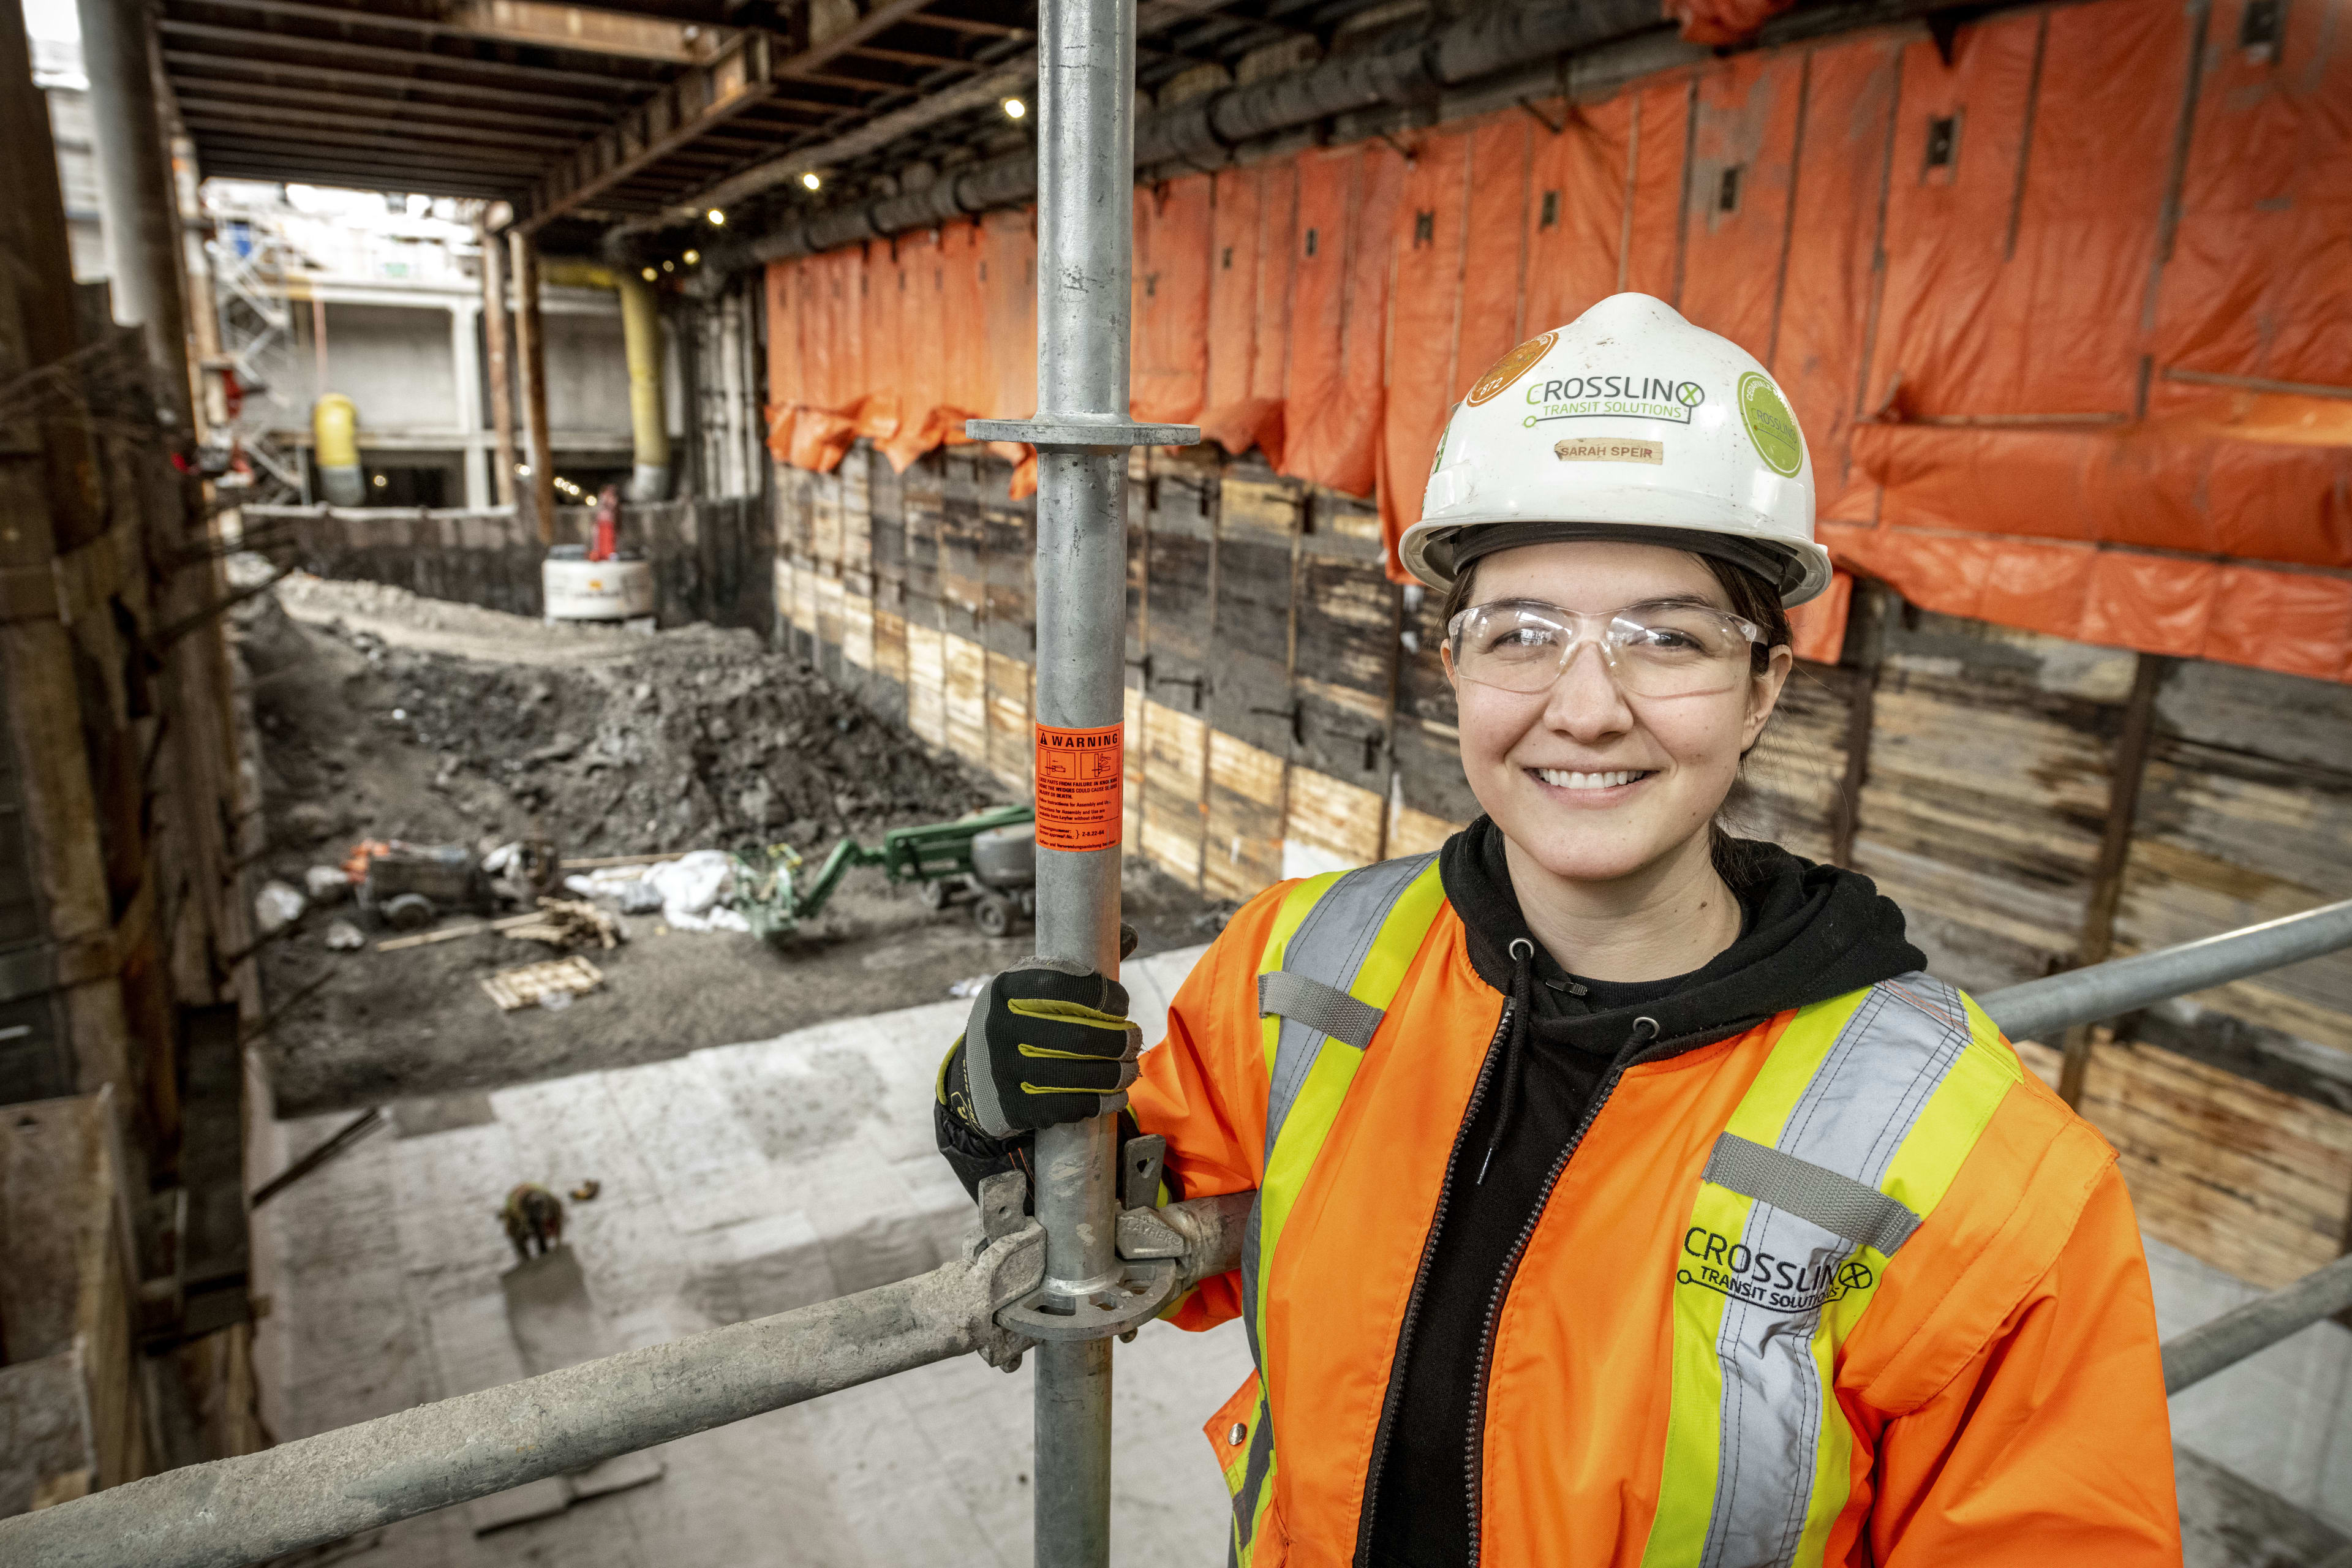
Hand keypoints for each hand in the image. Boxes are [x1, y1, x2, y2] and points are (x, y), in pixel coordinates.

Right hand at [942, 958, 1141, 1139]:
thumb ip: (1077, 967)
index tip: (1121, 1002)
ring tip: (1131, 1068)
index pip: (1062, 984)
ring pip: (1075, 1074)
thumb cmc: (1017, 1024)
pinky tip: (1116, 1095)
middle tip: (1134, 1038)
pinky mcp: (1013, 1106)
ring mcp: (1003, 1070)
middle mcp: (998, 1028)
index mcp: (1005, 989)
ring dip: (1114, 1072)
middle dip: (1117, 1039)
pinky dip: (1099, 1100)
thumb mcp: (1029, 991)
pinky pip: (1066, 1105)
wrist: (971, 1081)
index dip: (1101, 993)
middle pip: (1075, 1036)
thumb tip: (1129, 934)